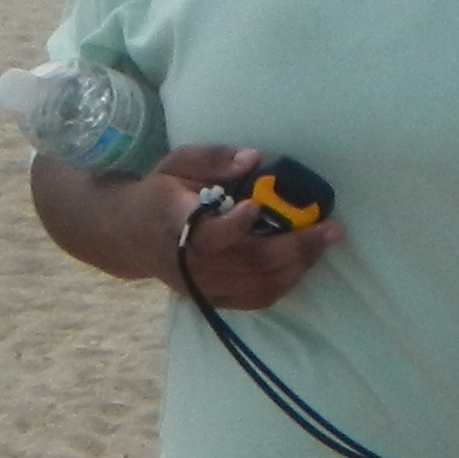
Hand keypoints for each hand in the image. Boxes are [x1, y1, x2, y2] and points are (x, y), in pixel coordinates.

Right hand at [150, 143, 342, 311]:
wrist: (127, 235)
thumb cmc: (158, 193)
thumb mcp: (176, 163)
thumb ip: (212, 159)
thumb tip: (254, 158)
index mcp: (175, 225)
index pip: (206, 235)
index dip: (233, 226)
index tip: (256, 206)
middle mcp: (189, 263)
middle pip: (246, 263)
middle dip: (295, 246)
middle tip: (331, 228)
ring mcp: (201, 286)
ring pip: (257, 284)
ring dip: (298, 265)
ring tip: (325, 241)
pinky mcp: (211, 299)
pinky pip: (255, 298)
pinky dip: (284, 282)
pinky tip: (304, 261)